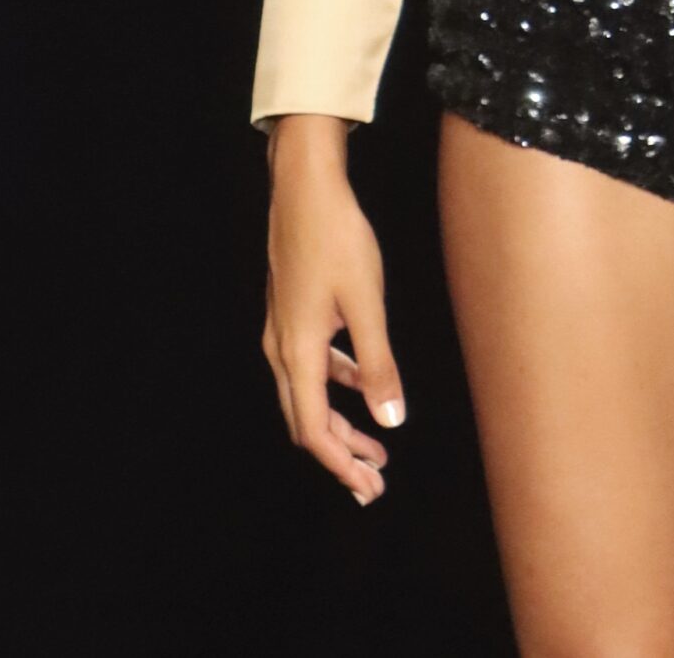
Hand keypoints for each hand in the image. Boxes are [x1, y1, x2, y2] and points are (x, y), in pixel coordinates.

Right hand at [263, 115, 405, 506]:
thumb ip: (378, 363)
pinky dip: (336, 383)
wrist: (304, 187)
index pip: (314, 430)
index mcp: (297, 353)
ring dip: (340, 422)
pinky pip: (311, 364)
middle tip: (374, 481)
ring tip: (375, 443)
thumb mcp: (366, 302)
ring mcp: (283, 330)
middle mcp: (281, 349)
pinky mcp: (292, 312)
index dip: (342, 464)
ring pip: (309, 394)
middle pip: (307, 420)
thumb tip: (391, 420)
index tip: (369, 487)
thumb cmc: (337, 238)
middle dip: (341, 454)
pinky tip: (361, 380)